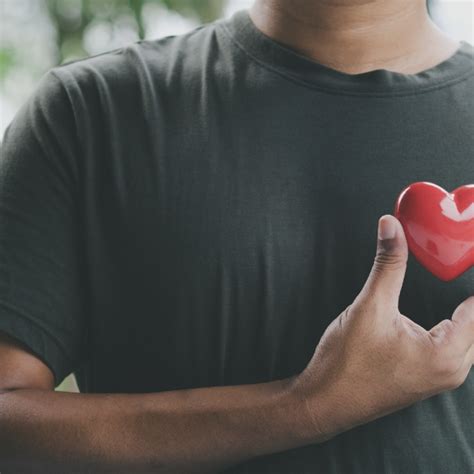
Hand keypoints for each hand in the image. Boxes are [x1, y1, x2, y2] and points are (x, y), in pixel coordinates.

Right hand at [289, 215, 473, 440]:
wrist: (325, 402)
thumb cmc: (346, 363)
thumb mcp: (370, 307)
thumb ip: (387, 264)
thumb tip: (391, 226)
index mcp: (446, 354)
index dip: (473, 277)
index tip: (471, 253)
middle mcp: (451, 370)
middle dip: (472, 300)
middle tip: (465, 261)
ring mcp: (440, 377)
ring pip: (469, 339)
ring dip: (469, 315)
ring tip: (464, 287)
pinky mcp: (426, 378)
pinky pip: (456, 349)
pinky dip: (459, 327)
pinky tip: (450, 314)